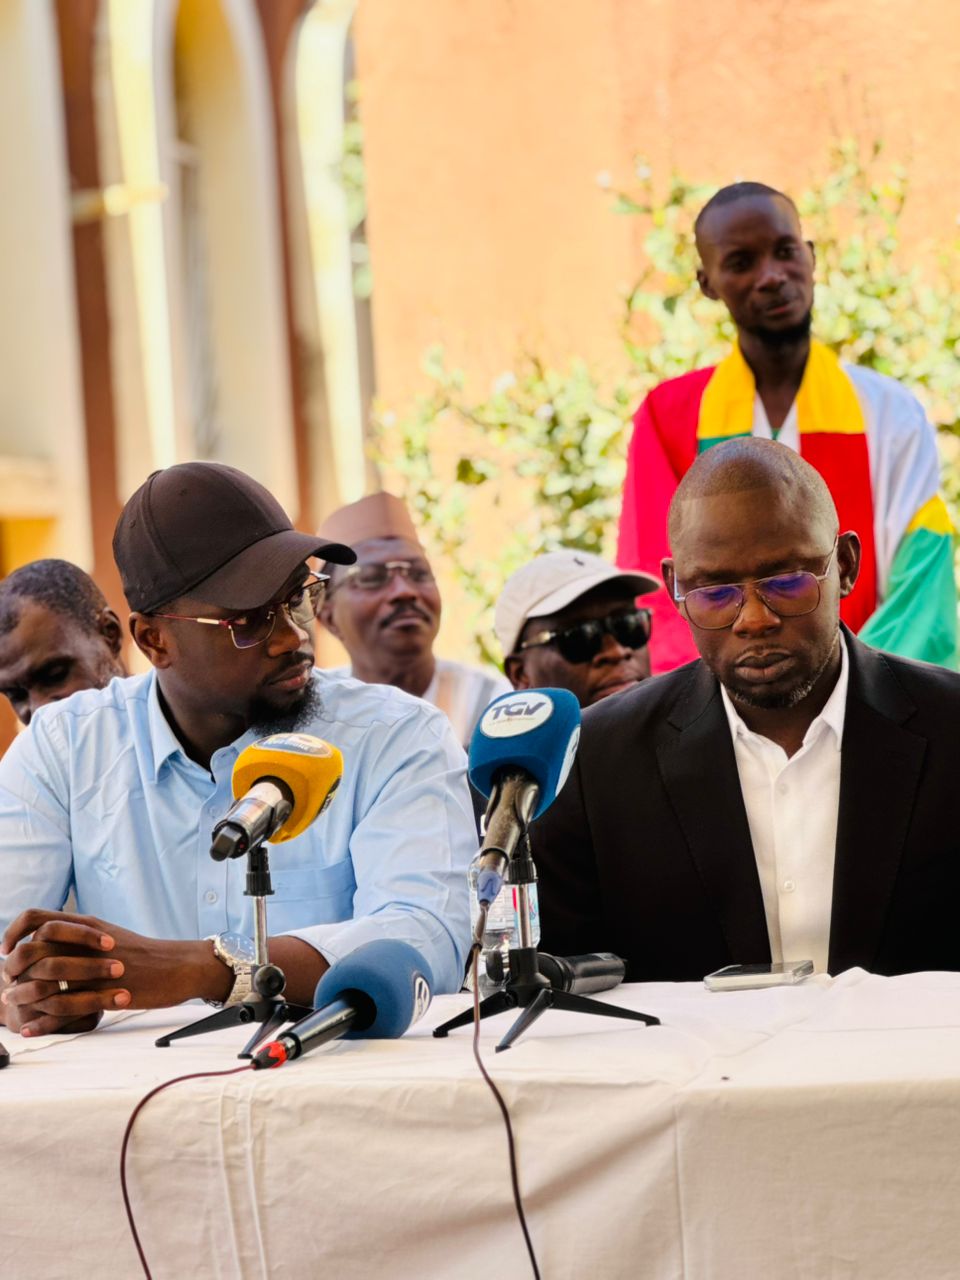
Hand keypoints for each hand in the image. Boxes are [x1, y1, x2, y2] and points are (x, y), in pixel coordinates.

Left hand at [1, 910, 218, 1035]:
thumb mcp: (109, 935)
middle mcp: (86, 942)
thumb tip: (50, 940)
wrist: (177, 966)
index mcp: (86, 925)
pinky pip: (63, 1009)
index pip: (37, 917)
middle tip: (7, 983)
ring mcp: (94, 968)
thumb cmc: (144, 954)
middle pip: (33, 949)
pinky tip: (31, 1030)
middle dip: (12, 968)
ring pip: (43, 981)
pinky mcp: (103, 993)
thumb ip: (80, 936)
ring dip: (21, 996)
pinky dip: (41, 1022)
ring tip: (11, 1007)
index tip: (8, 949)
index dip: (15, 932)